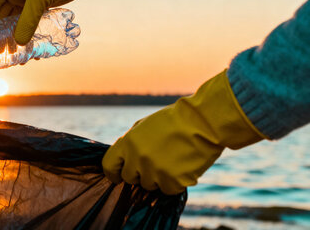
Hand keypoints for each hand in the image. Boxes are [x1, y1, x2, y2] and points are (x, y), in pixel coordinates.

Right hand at [0, 0, 138, 44]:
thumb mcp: (38, 0)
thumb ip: (27, 22)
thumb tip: (19, 43)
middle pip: (3, 17)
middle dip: (2, 34)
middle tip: (3, 52)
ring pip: (17, 22)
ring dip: (16, 37)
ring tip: (17, 54)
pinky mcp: (40, 5)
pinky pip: (30, 23)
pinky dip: (29, 34)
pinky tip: (32, 48)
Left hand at [102, 71, 265, 194]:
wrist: (202, 123)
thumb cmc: (172, 121)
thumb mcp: (142, 126)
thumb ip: (129, 144)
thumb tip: (122, 160)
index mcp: (128, 143)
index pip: (108, 166)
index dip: (113, 172)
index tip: (117, 175)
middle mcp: (138, 159)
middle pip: (129, 178)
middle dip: (138, 173)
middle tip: (153, 163)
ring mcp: (155, 172)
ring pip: (149, 185)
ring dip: (157, 178)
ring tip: (170, 160)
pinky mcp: (173, 182)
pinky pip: (167, 190)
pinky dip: (173, 182)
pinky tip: (181, 167)